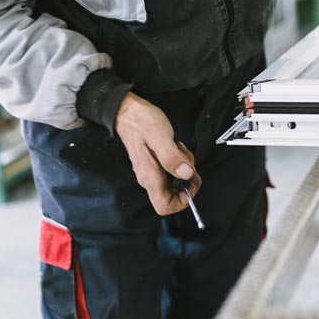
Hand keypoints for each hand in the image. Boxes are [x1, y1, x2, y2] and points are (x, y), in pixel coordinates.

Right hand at [115, 93, 201, 215]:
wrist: (128, 112)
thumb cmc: (142, 123)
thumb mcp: (160, 137)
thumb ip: (172, 157)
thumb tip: (186, 174)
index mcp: (150, 176)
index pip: (165, 206)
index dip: (182, 201)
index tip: (190, 183)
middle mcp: (149, 179)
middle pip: (172, 196)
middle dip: (187, 182)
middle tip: (189, 164)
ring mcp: (151, 172)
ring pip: (173, 183)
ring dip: (184, 170)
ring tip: (181, 152)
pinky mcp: (153, 165)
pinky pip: (170, 172)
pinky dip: (178, 163)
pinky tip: (176, 150)